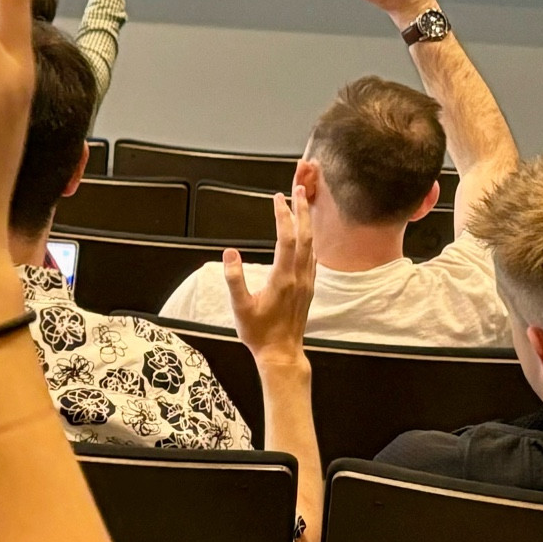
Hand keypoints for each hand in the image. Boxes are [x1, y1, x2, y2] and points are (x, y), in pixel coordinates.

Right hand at [223, 186, 314, 365]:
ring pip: (311, 244)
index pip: (286, 238)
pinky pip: (312, 256)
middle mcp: (299, 276)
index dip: (282, 216)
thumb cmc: (258, 332)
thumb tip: (229, 253)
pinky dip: (309, 239)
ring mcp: (306, 281)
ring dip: (307, 222)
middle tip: (298, 189)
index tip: (277, 197)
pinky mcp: (308, 287)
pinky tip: (306, 235)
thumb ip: (234, 279)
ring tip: (303, 203)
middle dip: (302, 210)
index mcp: (283, 278)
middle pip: (305, 235)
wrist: (282, 353)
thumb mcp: (240, 307)